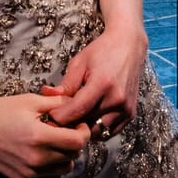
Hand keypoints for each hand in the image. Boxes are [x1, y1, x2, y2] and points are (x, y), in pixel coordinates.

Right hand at [0, 93, 92, 177]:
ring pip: (64, 169)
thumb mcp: (29, 101)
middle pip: (73, 156)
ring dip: (65, 156)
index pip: (77, 142)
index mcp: (39, 137)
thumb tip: (76, 104)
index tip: (78, 125)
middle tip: (64, 130)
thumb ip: (57, 104)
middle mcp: (37, 159)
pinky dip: (53, 168)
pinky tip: (43, 154)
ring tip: (52, 142)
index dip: (83, 132)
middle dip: (74, 142)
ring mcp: (30, 173)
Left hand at [39, 22, 146, 139]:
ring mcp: (126, 108)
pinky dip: (99, 129)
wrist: (128, 46)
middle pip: (87, 123)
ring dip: (85, 128)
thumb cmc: (102, 52)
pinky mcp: (130, 114)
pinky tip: (90, 118)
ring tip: (76, 117)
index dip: (60, 116)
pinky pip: (110, 131)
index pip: (77, 110)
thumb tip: (47, 96)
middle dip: (71, 123)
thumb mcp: (79, 63)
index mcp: (102, 83)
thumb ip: (66, 84)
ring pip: (99, 131)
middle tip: (60, 117)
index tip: (50, 115)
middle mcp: (117, 99)